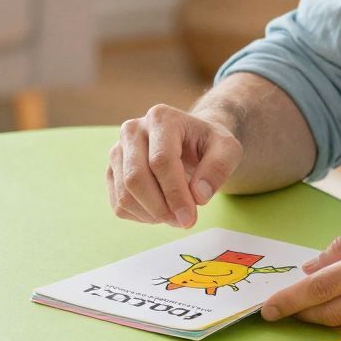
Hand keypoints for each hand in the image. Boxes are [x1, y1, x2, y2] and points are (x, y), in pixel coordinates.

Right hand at [107, 104, 242, 227]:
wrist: (191, 142)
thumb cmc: (208, 144)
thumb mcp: (228, 150)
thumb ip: (219, 168)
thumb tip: (198, 196)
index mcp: (161, 118)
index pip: (161, 161)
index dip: (175, 194)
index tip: (190, 218)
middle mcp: (133, 130)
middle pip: (136, 179)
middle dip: (161, 208)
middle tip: (184, 221)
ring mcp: (118, 151)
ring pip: (125, 195)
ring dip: (152, 215)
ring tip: (176, 215)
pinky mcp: (112, 172)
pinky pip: (119, 205)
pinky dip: (141, 217)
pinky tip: (161, 210)